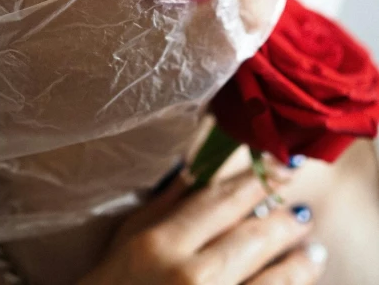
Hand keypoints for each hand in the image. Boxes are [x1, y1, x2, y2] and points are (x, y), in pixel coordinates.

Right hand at [78, 162, 326, 284]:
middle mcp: (191, 275)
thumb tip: (196, 169)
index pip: (219, 203)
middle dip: (281, 218)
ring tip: (312, 249)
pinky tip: (297, 278)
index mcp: (162, 243)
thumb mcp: (129, 237)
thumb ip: (164, 204)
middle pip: (250, 238)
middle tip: (301, 205)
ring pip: (269, 280)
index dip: (254, 183)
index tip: (279, 167)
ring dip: (296, 263)